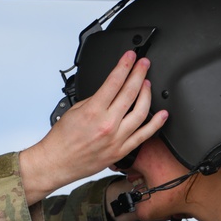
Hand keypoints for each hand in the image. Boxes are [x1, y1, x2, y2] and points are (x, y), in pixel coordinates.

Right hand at [18, 51, 166, 204]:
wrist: (57, 162)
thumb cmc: (62, 139)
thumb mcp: (74, 110)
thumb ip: (95, 100)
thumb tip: (110, 91)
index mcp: (93, 111)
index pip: (114, 82)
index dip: (125, 66)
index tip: (130, 57)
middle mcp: (107, 124)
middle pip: (130, 92)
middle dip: (139, 74)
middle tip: (144, 64)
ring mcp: (116, 139)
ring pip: (141, 112)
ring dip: (147, 94)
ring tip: (148, 84)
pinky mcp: (121, 151)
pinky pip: (144, 136)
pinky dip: (156, 124)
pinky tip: (162, 114)